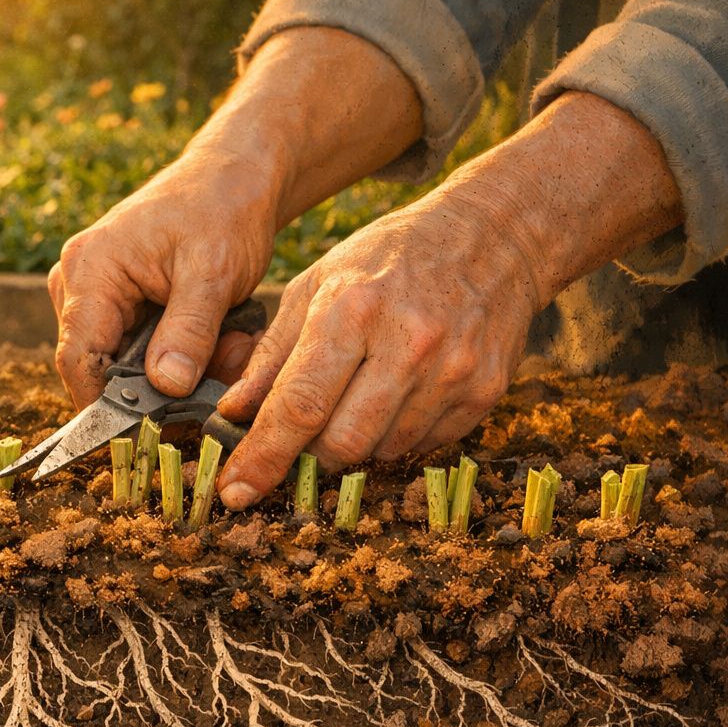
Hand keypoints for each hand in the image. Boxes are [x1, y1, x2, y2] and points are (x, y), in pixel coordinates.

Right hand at [48, 151, 278, 407]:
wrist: (233, 177)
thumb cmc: (223, 210)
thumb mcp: (213, 272)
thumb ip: (188, 331)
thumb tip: (165, 387)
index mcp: (89, 271)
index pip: (78, 360)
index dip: (108, 406)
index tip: (152, 433)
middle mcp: (77, 284)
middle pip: (100, 368)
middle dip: (159, 388)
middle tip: (219, 379)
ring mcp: (93, 295)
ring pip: (123, 365)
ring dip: (177, 373)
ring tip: (230, 346)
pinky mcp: (115, 304)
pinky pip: (137, 351)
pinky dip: (178, 357)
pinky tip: (217, 340)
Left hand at [213, 185, 542, 509]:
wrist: (495, 234)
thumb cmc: (390, 257)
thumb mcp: (316, 284)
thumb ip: (271, 353)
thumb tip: (233, 412)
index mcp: (354, 310)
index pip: (299, 404)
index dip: (263, 456)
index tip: (235, 491)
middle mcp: (408, 343)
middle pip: (341, 443)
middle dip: (312, 450)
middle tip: (308, 426)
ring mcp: (453, 370)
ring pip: (382, 451)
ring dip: (357, 440)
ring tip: (362, 391)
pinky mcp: (485, 391)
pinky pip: (424, 445)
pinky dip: (398, 434)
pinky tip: (401, 392)